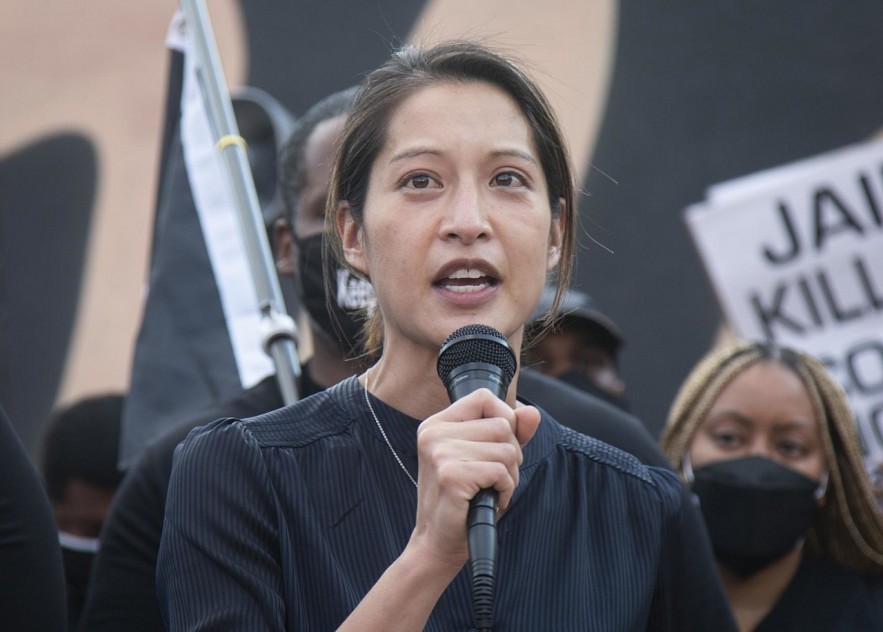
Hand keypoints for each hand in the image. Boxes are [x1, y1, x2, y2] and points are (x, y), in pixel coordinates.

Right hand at [406, 389, 540, 571]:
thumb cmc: (464, 502)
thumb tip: (531, 412)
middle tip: (494, 479)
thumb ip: (510, 434)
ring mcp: (440, 453)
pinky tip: (491, 501)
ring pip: (506, 449)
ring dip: (510, 476)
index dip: (505, 419)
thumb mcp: (486, 460)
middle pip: (502, 424)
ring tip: (491, 492)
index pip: (484, 398)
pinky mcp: (451, 475)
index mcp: (437, 424)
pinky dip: (506, 490)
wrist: (437, 545)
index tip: (499, 447)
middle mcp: (434, 433)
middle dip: (512, 455)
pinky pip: (501, 471)